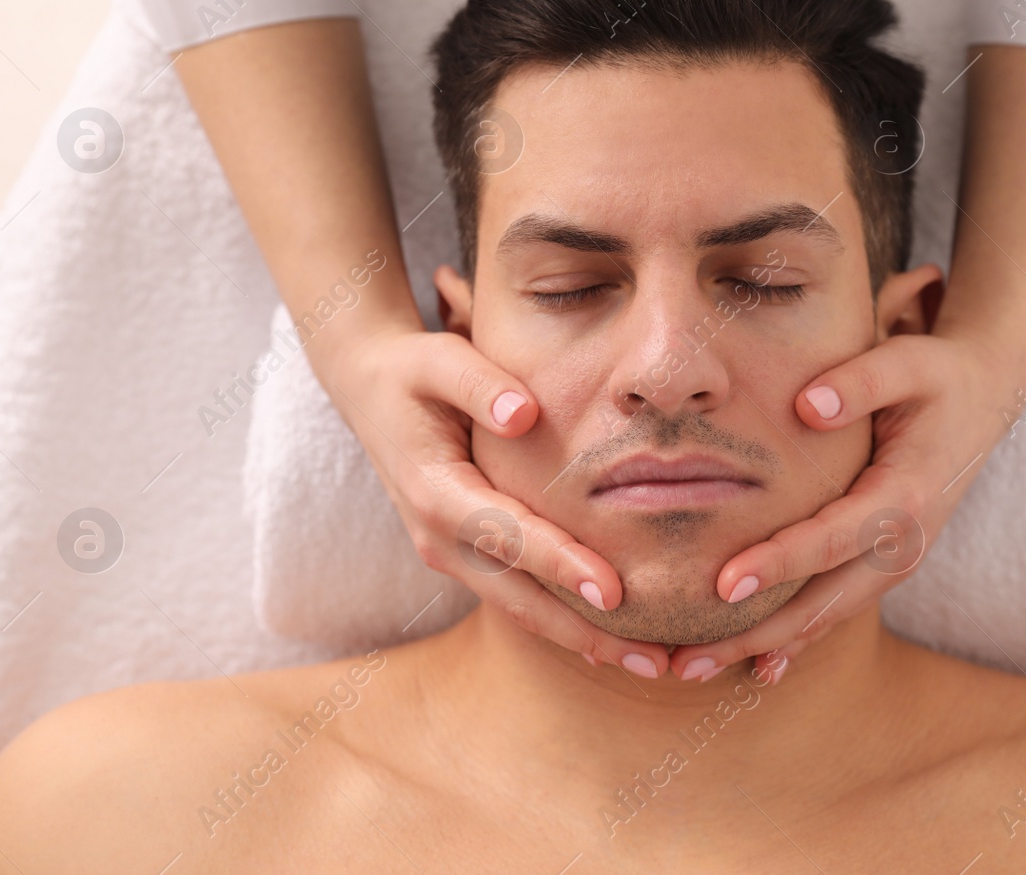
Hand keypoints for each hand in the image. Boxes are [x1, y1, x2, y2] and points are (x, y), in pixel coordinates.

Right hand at [316, 322, 674, 678]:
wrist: (370, 392)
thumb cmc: (415, 373)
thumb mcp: (438, 361)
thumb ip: (480, 385)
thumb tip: (523, 414)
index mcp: (435, 492)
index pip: (509, 535)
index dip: (562, 565)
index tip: (615, 592)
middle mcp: (440, 538)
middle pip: (521, 599)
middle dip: (588, 633)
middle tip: (655, 661)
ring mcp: (450, 555)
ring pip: (522, 610)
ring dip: (584, 640)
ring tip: (650, 663)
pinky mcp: (466, 557)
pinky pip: (518, 599)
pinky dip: (565, 623)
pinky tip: (612, 642)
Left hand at [666, 328, 1025, 682]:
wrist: (983, 398)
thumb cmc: (937, 376)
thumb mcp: (909, 362)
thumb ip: (862, 380)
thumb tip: (809, 404)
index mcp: (905, 497)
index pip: (832, 538)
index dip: (779, 562)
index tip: (723, 584)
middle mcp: (904, 544)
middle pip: (823, 601)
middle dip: (755, 633)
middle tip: (688, 659)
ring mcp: (896, 562)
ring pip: (826, 617)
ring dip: (763, 647)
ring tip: (694, 668)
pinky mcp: (883, 565)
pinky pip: (836, 611)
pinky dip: (796, 642)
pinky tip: (755, 671)